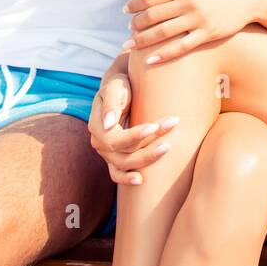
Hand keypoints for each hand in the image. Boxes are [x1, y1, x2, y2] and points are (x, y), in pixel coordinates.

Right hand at [87, 56, 178, 183]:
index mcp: (96, 126)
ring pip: (124, 165)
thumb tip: (108, 123)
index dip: (135, 135)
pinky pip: (117, 174)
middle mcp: (99, 143)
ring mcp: (107, 153)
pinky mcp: (116, 157)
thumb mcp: (114, 87)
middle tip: (170, 135)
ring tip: (167, 148)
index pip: (115, 139)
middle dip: (147, 147)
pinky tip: (141, 180)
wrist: (121, 88)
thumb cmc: (119, 84)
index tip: (155, 125)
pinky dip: (127, 179)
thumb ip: (111, 103)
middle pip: (122, 155)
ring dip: (146, 159)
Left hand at [122, 0, 263, 62]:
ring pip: (163, 32)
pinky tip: (150, 60)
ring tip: (130, 45)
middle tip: (128, 29)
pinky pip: (181, 47)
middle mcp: (189, 1)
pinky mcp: (208, 33)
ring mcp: (198, 18)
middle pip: (153, 15)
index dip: (134, 5)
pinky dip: (163, 54)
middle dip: (136, 24)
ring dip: (142, 40)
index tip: (125, 11)